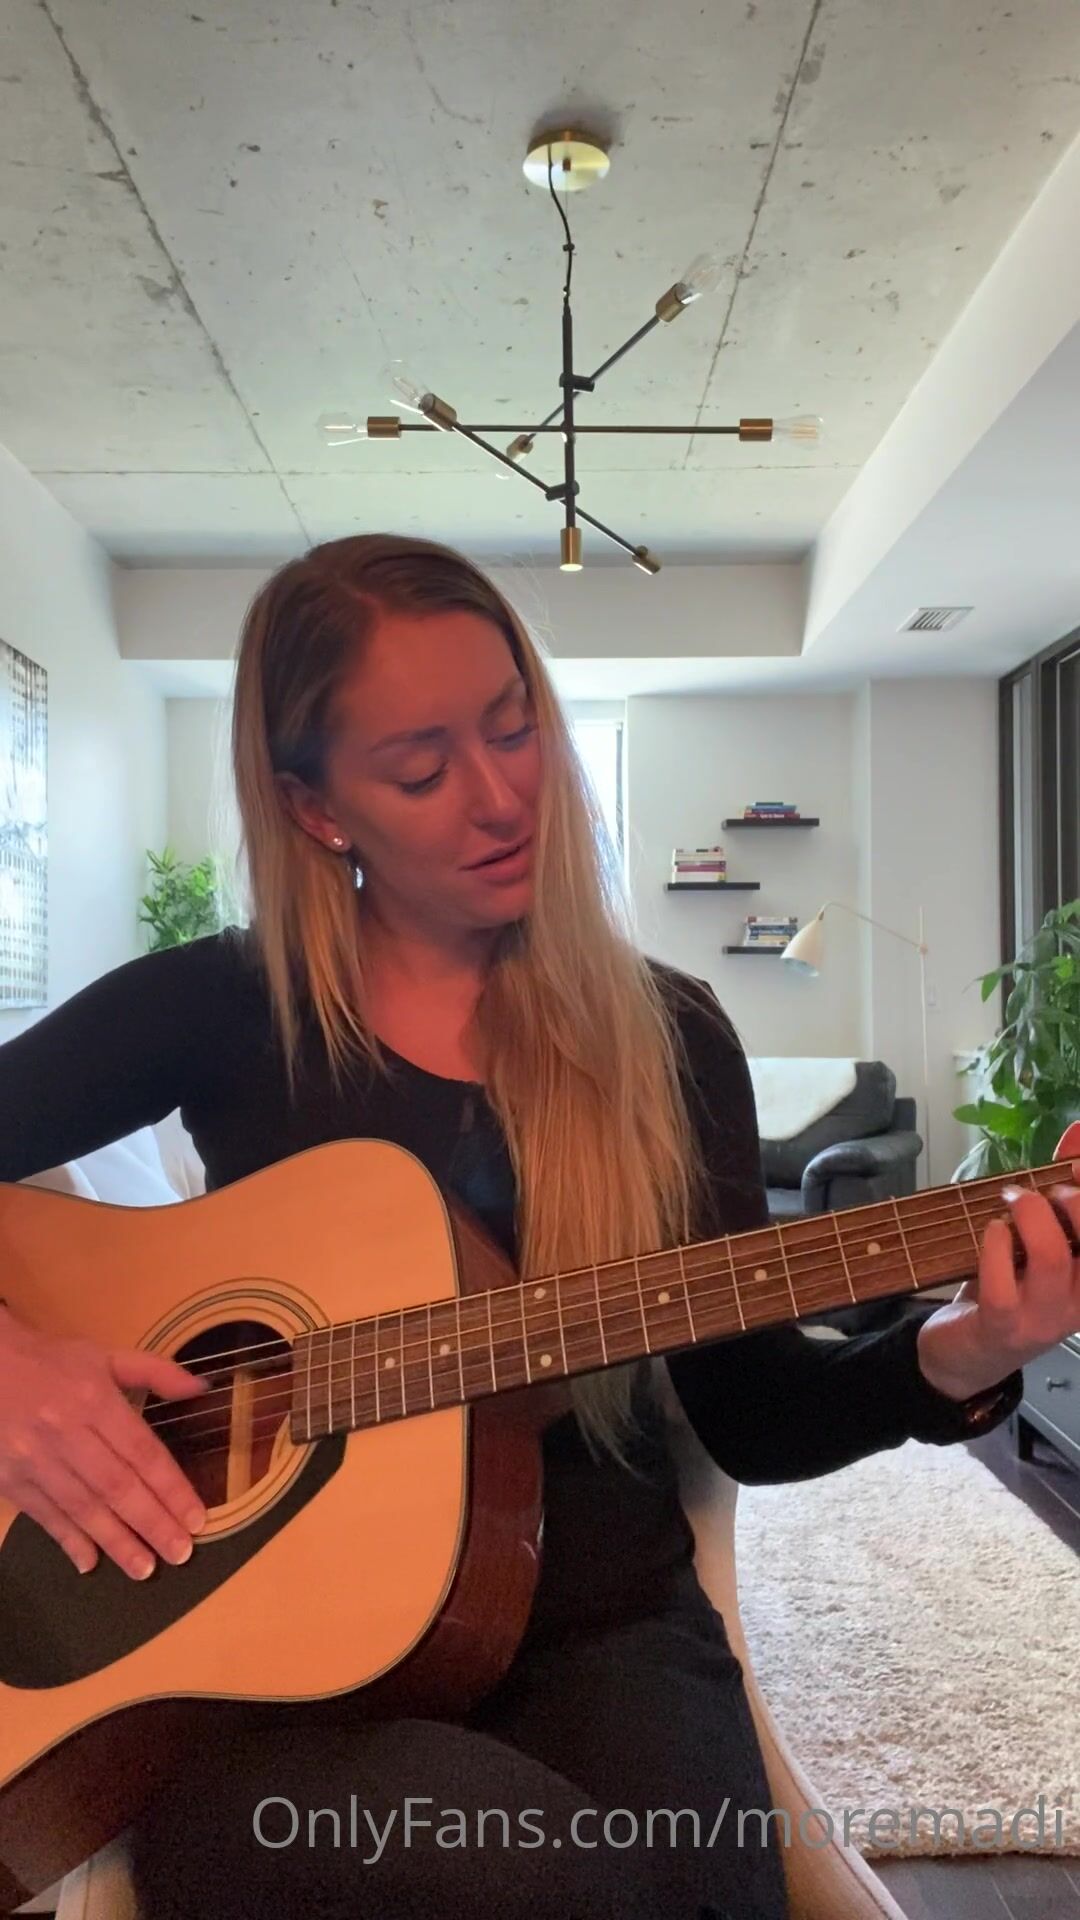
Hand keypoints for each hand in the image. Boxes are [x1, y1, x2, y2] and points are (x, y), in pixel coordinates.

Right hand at [0, 1309, 208, 1578]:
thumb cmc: (51, 1362)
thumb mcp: (105, 1356)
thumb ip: (155, 1372)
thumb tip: (201, 1389)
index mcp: (95, 1399)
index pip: (142, 1451)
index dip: (171, 1488)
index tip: (196, 1519)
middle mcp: (67, 1432)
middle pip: (116, 1486)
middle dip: (152, 1523)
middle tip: (180, 1554)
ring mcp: (35, 1459)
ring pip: (83, 1507)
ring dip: (116, 1541)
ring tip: (144, 1569)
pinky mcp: (11, 1479)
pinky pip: (44, 1515)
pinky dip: (67, 1540)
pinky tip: (89, 1563)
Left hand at [916, 1121, 1079, 1401]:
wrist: (966, 1354)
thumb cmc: (1011, 1286)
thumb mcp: (1041, 1240)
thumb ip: (1062, 1190)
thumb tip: (1079, 1131)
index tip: (1076, 1162)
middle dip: (1071, 1202)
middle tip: (1042, 1192)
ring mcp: (1044, 1318)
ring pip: (1050, 1257)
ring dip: (1029, 1215)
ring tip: (1013, 1202)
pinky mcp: (1003, 1326)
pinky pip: (1002, 1282)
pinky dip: (995, 1244)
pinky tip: (993, 1230)